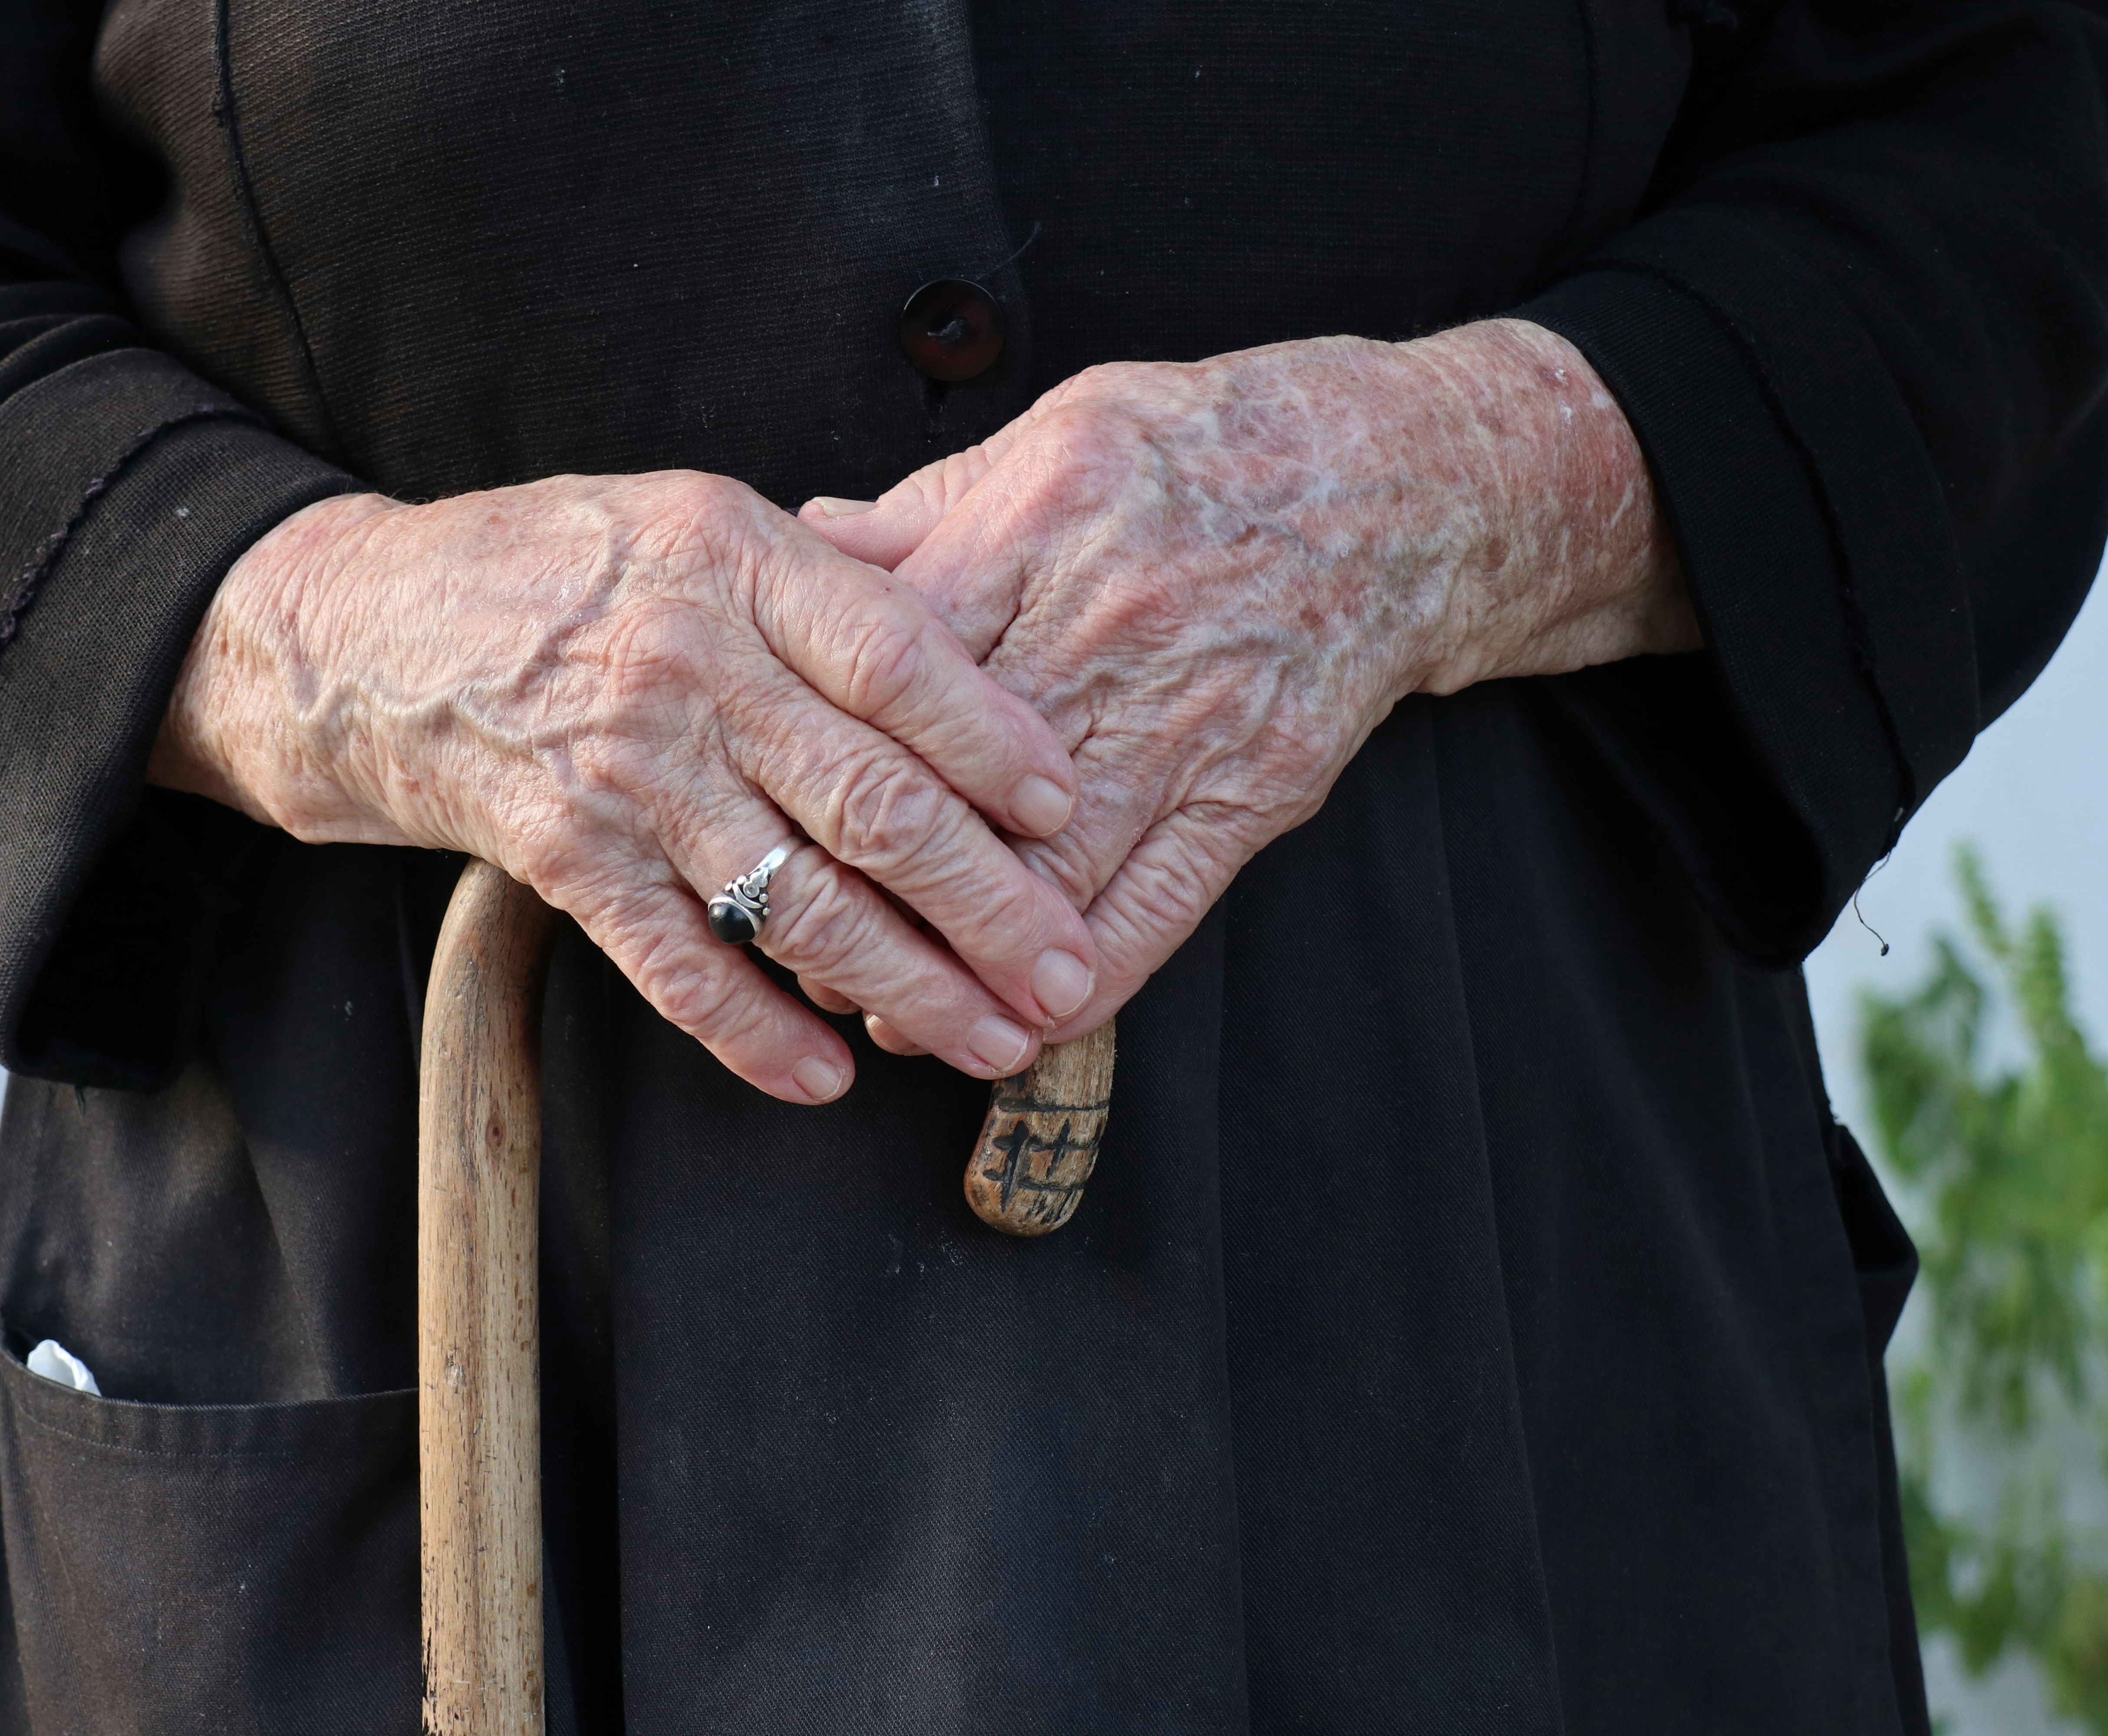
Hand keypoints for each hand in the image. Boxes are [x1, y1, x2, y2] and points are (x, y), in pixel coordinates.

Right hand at [150, 470, 1102, 1102]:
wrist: (353, 632)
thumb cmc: (548, 570)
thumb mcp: (686, 519)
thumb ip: (817, 572)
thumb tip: (969, 635)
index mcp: (735, 557)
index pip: (903, 657)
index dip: (998, 744)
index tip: (1070, 815)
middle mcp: (688, 660)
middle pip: (874, 800)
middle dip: (989, 904)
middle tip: (1067, 974)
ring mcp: (623, 765)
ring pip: (796, 898)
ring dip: (906, 987)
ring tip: (987, 1041)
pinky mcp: (561, 854)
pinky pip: (678, 961)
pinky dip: (755, 1030)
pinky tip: (826, 1076)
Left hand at [798, 318, 1697, 1046]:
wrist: (1396, 487)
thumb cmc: (1204, 449)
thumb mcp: (1052, 434)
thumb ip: (927, 509)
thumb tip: (808, 537)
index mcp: (1033, 530)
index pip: (889, 670)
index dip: (820, 758)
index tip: (762, 820)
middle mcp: (1101, 631)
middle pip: (955, 788)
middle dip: (868, 886)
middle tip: (796, 948)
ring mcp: (1184, 720)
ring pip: (1047, 870)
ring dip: (962, 959)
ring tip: (894, 1012)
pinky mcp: (1253, 787)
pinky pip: (1156, 906)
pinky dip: (1086, 976)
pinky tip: (1025, 1023)